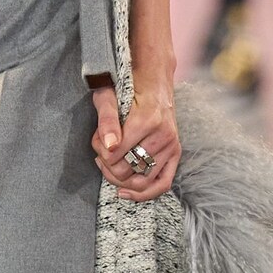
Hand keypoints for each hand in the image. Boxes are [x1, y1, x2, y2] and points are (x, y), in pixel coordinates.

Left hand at [90, 71, 179, 197]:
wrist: (155, 77)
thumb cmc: (128, 84)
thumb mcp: (109, 94)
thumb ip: (107, 120)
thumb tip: (109, 147)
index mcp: (147, 120)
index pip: (116, 155)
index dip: (100, 152)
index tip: (97, 140)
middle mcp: (164, 136)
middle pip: (126, 171)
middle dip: (106, 165)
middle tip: (101, 150)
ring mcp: (172, 146)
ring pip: (140, 182)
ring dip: (118, 178)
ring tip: (109, 163)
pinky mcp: (176, 153)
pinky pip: (162, 184)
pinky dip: (143, 194)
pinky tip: (124, 193)